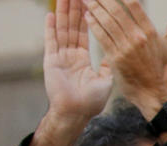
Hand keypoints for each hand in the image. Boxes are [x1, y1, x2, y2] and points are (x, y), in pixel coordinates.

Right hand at [29, 0, 113, 145]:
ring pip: (62, 30)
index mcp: (82, 59)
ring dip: (63, 13)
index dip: (87, 17)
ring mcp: (59, 56)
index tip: (89, 2)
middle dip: (74, 9)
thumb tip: (115, 52)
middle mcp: (70, 55)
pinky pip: (51, 41)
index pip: (84, 33)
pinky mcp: (51, 60)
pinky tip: (51, 15)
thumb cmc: (91, 101)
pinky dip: (51, 28)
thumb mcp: (105, 80)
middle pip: (72, 27)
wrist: (77, 113)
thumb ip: (108, 64)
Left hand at [85, 0, 166, 119]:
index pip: (133, 5)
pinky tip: (87, 16)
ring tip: (86, 0)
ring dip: (94, 9)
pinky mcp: (116, 58)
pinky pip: (102, 37)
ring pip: (107, 22)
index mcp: (150, 32)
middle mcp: (138, 38)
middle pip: (116, 11)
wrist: (152, 92)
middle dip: (102, 0)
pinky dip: (93, 25)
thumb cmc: (160, 68)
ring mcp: (126, 48)